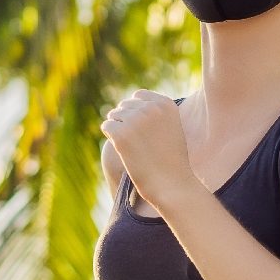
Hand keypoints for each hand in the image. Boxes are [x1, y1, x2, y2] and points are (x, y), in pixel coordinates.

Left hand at [100, 89, 197, 212]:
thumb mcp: (171, 129)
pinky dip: (111, 137)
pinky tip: (123, 149)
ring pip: (114, 115)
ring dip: (118, 129)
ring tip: (133, 147)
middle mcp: (150, 107)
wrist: (171, 184)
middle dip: (126, 121)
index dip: (136, 112)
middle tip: (138, 143)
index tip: (142, 130)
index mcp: (165, 104)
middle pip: (125, 105)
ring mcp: (135, 119)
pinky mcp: (121, 133)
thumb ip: (155, 113)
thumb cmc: (172, 161)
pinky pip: (107, 126)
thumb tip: (129, 105)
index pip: (139, 96)